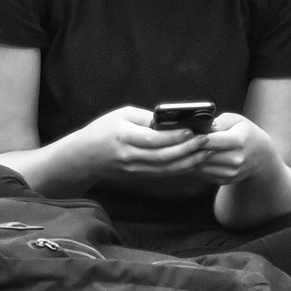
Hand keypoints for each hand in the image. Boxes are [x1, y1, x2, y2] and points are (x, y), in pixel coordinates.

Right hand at [70, 105, 214, 179]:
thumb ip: (146, 118)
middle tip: (207, 141)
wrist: (84, 157)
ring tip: (207, 152)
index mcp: (124, 136)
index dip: (175, 136)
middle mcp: (130, 156)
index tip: (192, 130)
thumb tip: (173, 120)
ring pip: (166, 168)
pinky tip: (194, 161)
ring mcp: (134, 169)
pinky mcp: (138, 176)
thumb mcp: (121, 115)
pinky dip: (180, 168)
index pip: (153, 139)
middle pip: (164, 156)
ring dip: (189, 161)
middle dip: (188, 149)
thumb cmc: (103, 130)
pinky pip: (163, 173)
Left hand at [190, 113, 278, 185]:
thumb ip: (218, 122)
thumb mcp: (236, 120)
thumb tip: (202, 128)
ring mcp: (232, 172)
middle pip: (204, 154)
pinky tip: (195, 158)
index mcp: (239, 141)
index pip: (211, 141)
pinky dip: (197, 166)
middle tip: (182, 141)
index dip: (196, 137)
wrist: (260, 155)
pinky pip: (204, 175)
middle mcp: (236, 159)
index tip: (186, 133)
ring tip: (186, 149)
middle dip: (191, 148)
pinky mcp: (226, 180)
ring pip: (202, 166)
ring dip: (192, 158)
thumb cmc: (245, 133)